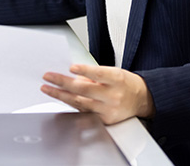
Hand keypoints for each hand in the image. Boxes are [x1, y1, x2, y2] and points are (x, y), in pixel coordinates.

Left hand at [41, 63, 155, 124]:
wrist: (142, 99)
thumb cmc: (126, 83)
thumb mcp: (113, 72)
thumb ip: (93, 75)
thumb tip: (72, 75)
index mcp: (116, 80)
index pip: (99, 74)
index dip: (85, 71)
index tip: (72, 67)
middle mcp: (113, 96)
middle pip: (84, 90)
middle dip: (63, 82)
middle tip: (48, 77)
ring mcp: (108, 110)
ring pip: (80, 102)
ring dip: (61, 95)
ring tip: (47, 88)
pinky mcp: (104, 120)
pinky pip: (83, 112)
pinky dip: (70, 104)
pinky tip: (60, 99)